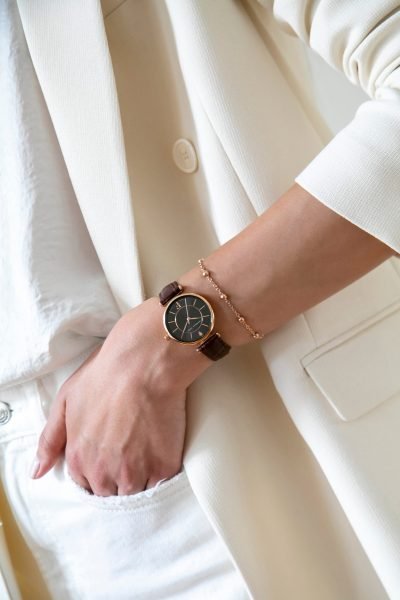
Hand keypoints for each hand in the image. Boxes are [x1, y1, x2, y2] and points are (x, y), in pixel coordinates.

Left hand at [31, 297, 210, 495]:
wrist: (143, 365)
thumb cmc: (104, 376)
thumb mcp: (65, 401)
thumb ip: (50, 440)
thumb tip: (37, 471)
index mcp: (79, 459)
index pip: (87, 485)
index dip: (98, 471)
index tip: (110, 456)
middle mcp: (105, 473)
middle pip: (111, 492)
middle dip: (118, 478)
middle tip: (130, 452)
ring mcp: (136, 473)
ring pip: (136, 492)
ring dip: (140, 478)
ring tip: (147, 451)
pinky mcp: (163, 467)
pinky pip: (162, 483)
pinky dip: (162, 472)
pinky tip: (161, 449)